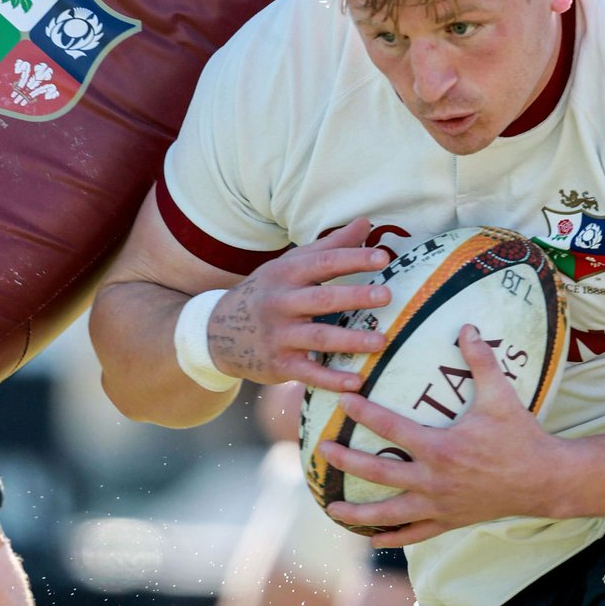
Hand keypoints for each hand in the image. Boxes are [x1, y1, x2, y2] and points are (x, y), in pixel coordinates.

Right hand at [208, 218, 394, 390]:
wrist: (217, 333)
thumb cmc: (266, 293)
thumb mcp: (288, 265)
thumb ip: (329, 246)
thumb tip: (365, 223)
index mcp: (285, 275)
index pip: (323, 263)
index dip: (353, 259)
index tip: (383, 257)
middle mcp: (280, 303)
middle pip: (320, 299)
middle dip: (354, 297)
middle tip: (387, 295)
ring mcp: (278, 336)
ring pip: (317, 338)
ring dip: (350, 340)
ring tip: (381, 341)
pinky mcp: (279, 365)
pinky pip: (308, 373)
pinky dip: (331, 379)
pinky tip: (357, 382)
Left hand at [322, 325, 572, 543]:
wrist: (547, 480)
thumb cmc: (522, 436)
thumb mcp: (502, 396)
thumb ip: (481, 361)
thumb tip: (467, 325)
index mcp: (441, 448)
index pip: (391, 428)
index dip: (363, 412)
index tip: (342, 400)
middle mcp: (434, 480)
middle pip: (378, 471)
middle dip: (346, 462)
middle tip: (321, 451)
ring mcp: (440, 505)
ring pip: (390, 512)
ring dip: (358, 512)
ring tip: (330, 508)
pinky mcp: (450, 520)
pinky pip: (415, 533)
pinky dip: (392, 537)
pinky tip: (372, 538)